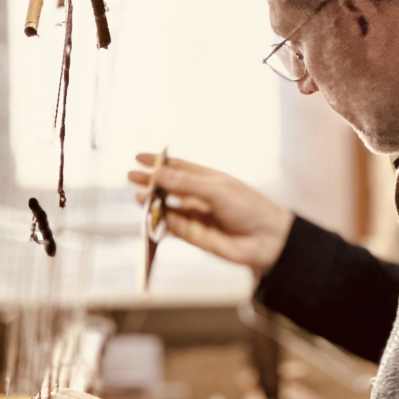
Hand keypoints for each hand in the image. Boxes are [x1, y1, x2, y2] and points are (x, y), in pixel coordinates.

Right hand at [128, 154, 292, 277]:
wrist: (267, 240)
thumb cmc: (249, 208)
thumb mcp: (216, 189)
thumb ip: (185, 182)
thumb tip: (157, 173)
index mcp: (209, 180)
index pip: (179, 168)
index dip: (160, 163)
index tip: (141, 157)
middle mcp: (201, 197)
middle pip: (170, 187)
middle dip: (151, 182)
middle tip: (132, 176)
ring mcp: (197, 216)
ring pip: (168, 207)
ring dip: (153, 201)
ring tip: (140, 196)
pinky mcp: (195, 236)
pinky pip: (172, 227)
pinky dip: (160, 221)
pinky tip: (151, 214)